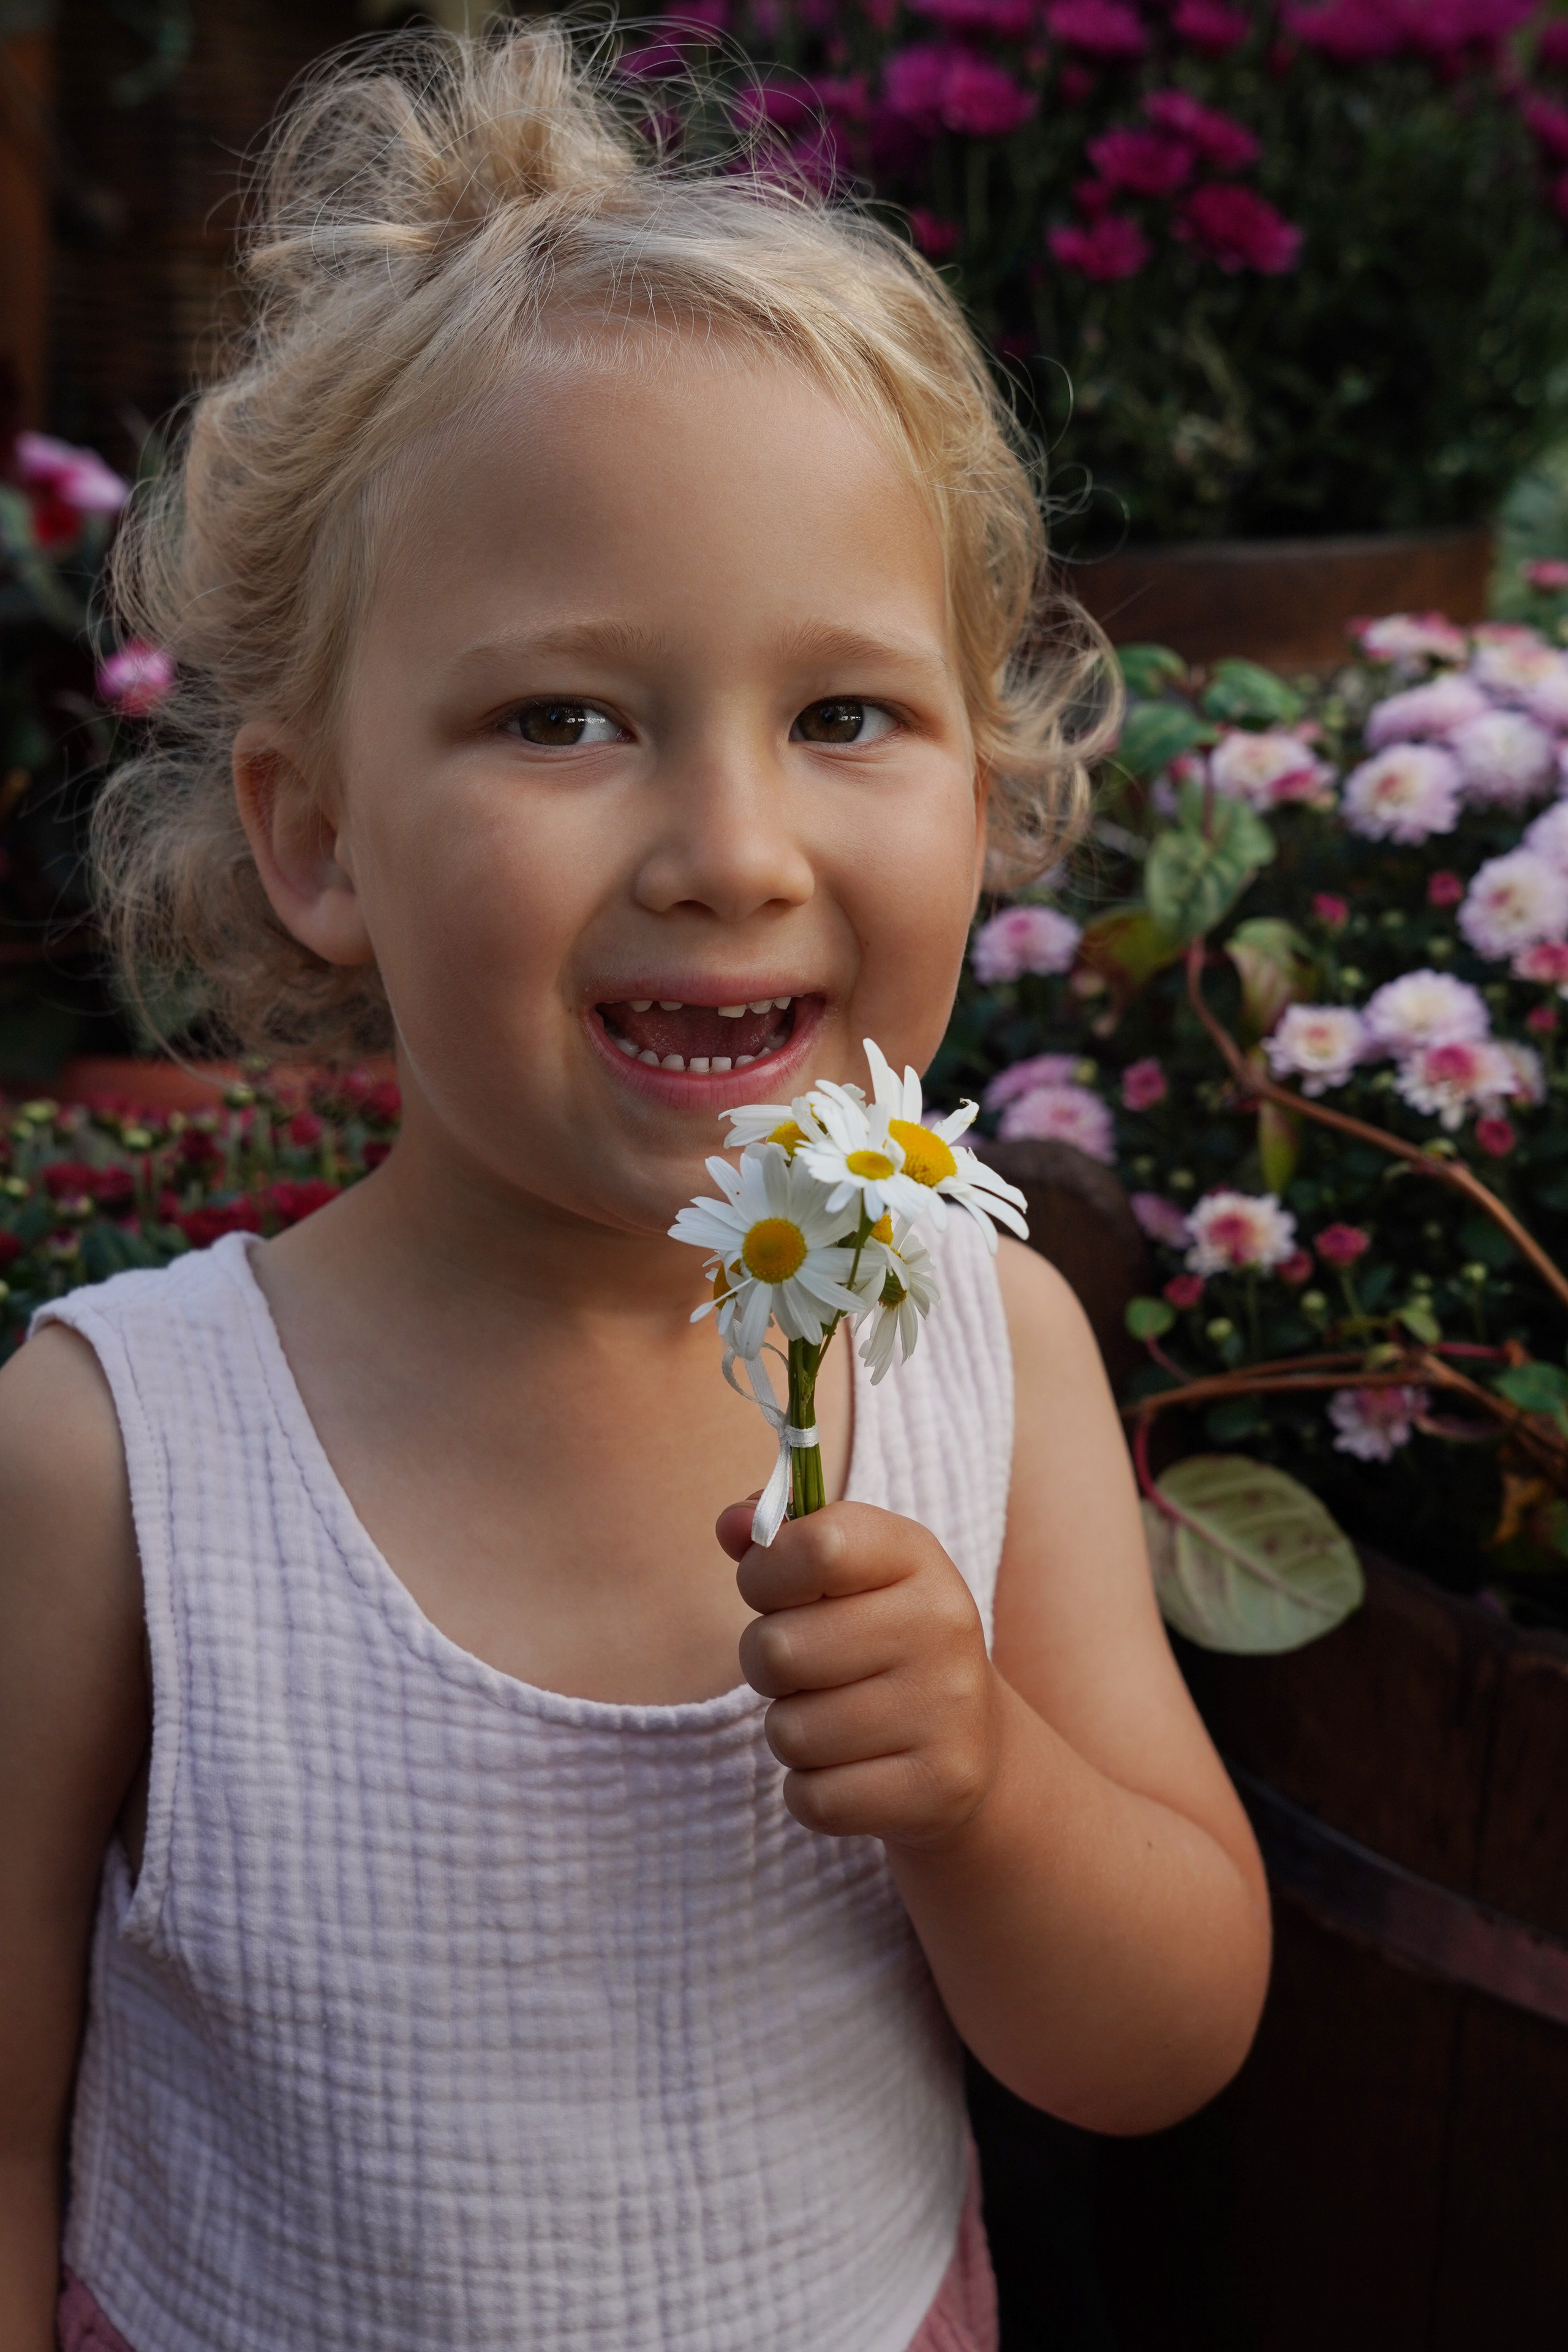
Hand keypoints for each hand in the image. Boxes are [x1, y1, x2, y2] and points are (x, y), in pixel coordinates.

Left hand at [716, 1499, 1000, 1848]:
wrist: (972, 1741)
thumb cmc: (879, 1638)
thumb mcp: (846, 1573)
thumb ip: (781, 1538)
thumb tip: (732, 1524)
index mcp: (915, 1556)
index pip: (813, 1547)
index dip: (764, 1574)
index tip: (777, 1592)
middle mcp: (942, 1624)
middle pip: (778, 1649)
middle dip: (767, 1666)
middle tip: (806, 1669)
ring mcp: (948, 1709)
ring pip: (789, 1733)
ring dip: (792, 1732)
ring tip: (836, 1718)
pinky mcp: (940, 1785)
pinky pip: (814, 1799)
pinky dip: (812, 1791)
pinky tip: (852, 1768)